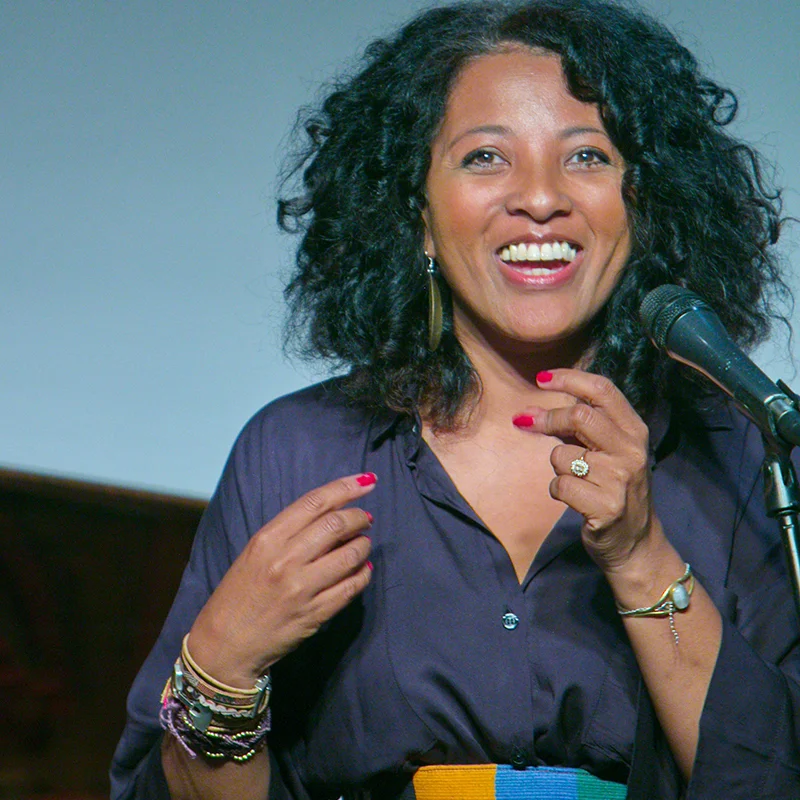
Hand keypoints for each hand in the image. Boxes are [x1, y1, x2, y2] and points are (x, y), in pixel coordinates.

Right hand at [187, 473, 375, 686]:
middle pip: (336, 525)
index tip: (367, 480)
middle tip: (366, 519)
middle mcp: (285, 560)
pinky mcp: (314, 615)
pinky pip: (350, 588)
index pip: (315, 503)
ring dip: (363, 545)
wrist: (224, 644)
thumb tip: (335, 515)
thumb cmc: (240, 593)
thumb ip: (290, 532)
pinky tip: (363, 570)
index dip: (346, 487)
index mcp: (267, 539)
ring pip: (349, 555)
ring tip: (363, 544)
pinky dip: (363, 575)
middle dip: (359, 517)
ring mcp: (301, 589)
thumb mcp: (255, 553)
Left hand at [513, 369, 660, 571]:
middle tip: (528, 421)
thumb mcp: (609, 451)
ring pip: (562, 455)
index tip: (541, 378)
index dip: (570, 379)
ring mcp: (620, 480)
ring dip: (557, 466)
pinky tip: (575, 498)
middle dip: (548, 418)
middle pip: (579, 417)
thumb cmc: (613, 488)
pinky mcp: (606, 507)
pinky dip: (557, 491)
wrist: (635, 543)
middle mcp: (631, 451)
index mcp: (635, 430)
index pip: (603, 390)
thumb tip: (532, 408)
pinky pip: (560, 485)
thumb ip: (581, 427)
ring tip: (575, 480)